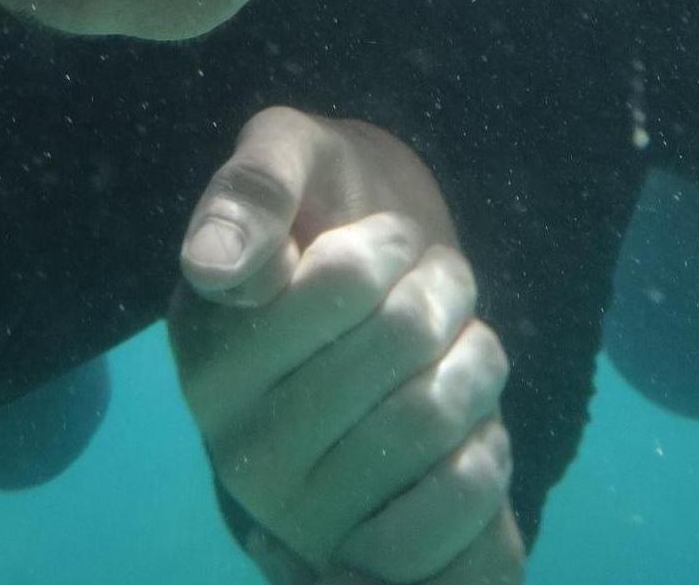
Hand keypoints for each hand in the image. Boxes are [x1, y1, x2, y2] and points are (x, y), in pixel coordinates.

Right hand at [169, 108, 523, 584]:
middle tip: (431, 288)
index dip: (390, 245)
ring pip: (439, 416)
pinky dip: (488, 450)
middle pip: (405, 336)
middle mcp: (240, 447)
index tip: (382, 242)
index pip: (347, 280)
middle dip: (443, 289)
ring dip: (476, 361)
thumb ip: (255, 186)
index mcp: (211, 351)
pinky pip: (463, 509)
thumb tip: (215, 265)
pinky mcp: (368, 559)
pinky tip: (463, 431)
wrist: (391, 310)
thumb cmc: (334, 215)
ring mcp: (303, 514)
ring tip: (449, 351)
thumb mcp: (295, 154)